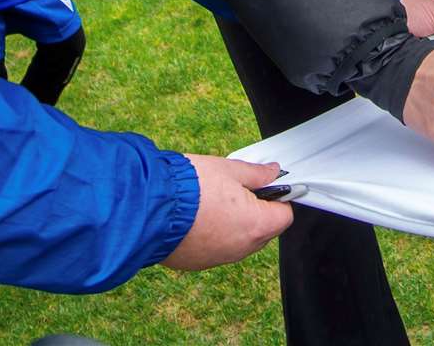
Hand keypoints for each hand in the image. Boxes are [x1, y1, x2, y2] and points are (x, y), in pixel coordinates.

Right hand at [162, 156, 292, 270]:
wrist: (149, 207)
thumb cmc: (190, 186)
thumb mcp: (229, 169)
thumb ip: (256, 173)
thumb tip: (273, 172)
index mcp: (256, 225)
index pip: (284, 216)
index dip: (278, 198)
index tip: (265, 186)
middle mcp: (240, 248)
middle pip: (263, 231)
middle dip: (256, 211)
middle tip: (235, 190)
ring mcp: (218, 259)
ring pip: (238, 241)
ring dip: (234, 224)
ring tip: (212, 201)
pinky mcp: (196, 263)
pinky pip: (215, 248)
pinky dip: (212, 235)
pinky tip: (196, 216)